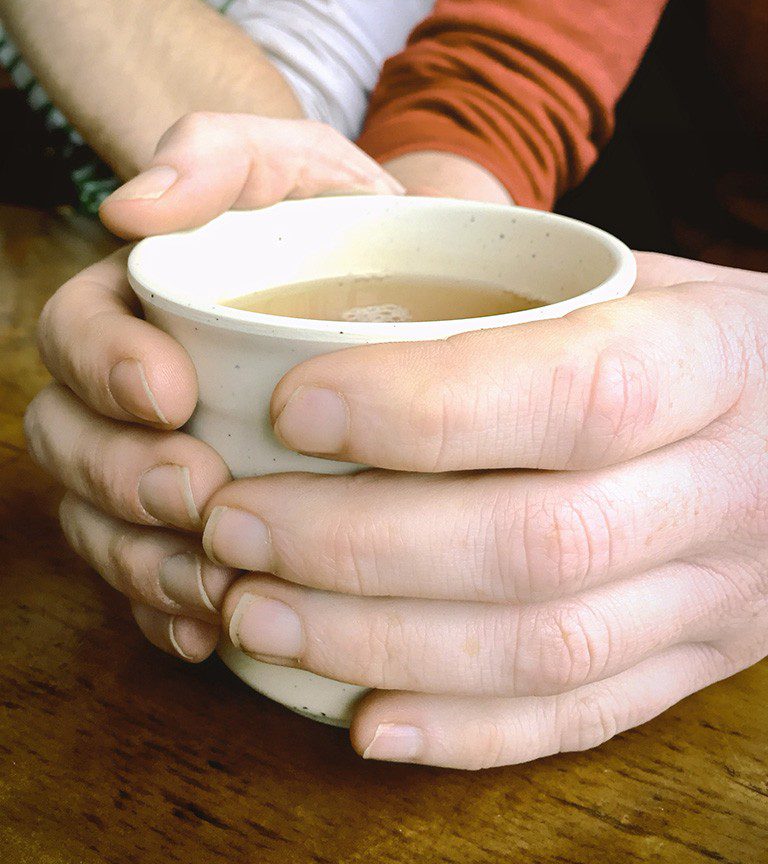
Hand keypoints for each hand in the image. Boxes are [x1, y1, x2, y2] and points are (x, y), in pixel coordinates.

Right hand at [25, 115, 401, 658]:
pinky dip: (175, 612)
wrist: (414, 288)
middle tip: (197, 494)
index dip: (103, 372)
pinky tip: (216, 629)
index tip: (169, 393)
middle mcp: (136, 391)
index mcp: (137, 305)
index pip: (76, 337)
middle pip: (75, 444)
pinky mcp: (213, 521)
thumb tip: (126, 207)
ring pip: (109, 525)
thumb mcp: (291, 162)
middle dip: (122, 479)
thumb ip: (213, 157)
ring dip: (146, 562)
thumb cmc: (341, 220)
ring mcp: (167, 460)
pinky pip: (160, 582)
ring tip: (215, 582)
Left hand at [198, 254, 766, 768]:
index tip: (292, 406)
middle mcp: (731, 488)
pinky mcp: (695, 665)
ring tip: (257, 615)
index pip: (575, 393)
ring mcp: (719, 595)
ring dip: (380, 644)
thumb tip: (345, 297)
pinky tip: (362, 718)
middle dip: (360, 545)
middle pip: (536, 540)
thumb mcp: (640, 281)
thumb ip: (519, 296)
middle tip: (235, 525)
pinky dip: (463, 728)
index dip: (424, 408)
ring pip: (544, 647)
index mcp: (720, 360)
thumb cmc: (697, 338)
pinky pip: (580, 716)